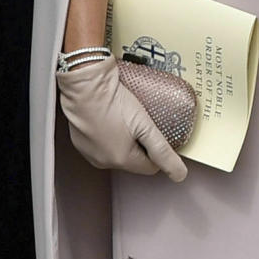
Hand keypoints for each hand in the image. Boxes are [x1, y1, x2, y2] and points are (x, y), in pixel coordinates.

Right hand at [57, 54, 187, 180]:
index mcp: (121, 160)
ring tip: (125, 118)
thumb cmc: (112, 101)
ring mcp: (89, 152)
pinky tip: (110, 118)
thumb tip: (179, 174)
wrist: (84, 84)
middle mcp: (103, 161)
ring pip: (117, 152)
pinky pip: (101, 144)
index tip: (155, 131)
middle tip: (141, 122)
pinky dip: (108, 135)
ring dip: (124, 139)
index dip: (157, 150)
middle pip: (133, 160)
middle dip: (140, 145)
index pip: (151, 166)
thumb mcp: (145, 126)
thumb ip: (162, 151)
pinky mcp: (80, 141)